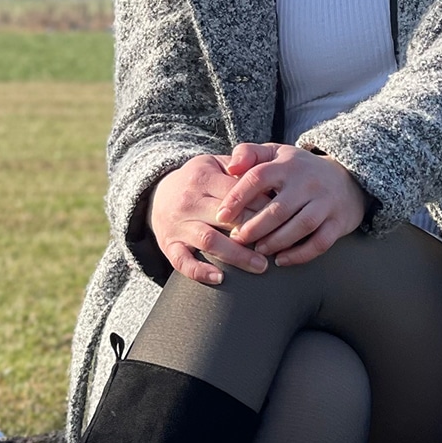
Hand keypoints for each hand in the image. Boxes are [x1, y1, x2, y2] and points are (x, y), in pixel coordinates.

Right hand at [149, 154, 269, 284]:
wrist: (158, 195)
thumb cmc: (199, 182)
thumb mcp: (215, 164)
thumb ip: (241, 166)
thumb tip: (272, 177)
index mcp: (202, 178)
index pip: (236, 193)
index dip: (261, 206)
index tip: (283, 218)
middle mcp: (188, 201)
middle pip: (226, 218)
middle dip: (254, 232)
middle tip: (278, 245)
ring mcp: (177, 225)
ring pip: (209, 241)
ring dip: (237, 255)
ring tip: (261, 266)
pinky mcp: (168, 246)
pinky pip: (182, 263)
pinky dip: (200, 272)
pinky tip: (220, 278)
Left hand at [216, 143, 367, 265]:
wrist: (347, 178)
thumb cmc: (299, 169)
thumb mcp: (276, 153)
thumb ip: (249, 153)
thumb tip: (229, 168)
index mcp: (287, 165)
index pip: (258, 177)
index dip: (237, 198)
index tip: (221, 216)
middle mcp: (308, 183)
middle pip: (278, 209)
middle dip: (255, 227)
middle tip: (237, 240)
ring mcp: (325, 203)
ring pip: (300, 227)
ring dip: (276, 242)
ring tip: (259, 250)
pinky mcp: (338, 222)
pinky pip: (320, 243)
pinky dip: (300, 254)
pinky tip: (282, 260)